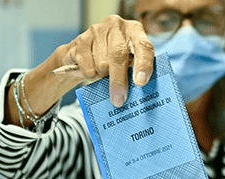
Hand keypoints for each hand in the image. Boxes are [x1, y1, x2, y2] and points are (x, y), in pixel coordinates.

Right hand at [5, 15, 153, 125]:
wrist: (79, 68)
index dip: (144, 63)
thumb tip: (146, 106)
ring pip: (100, 60)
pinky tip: (86, 73)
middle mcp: (117, 26)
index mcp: (135, 35)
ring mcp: (96, 31)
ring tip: (99, 78)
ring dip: (99, 76)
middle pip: (119, 54)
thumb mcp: (126, 76)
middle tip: (119, 101)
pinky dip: (84, 73)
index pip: (144, 46)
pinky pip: (82, 62)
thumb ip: (135, 79)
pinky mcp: (78, 41)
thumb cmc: (110, 75)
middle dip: (119, 80)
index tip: (142, 83)